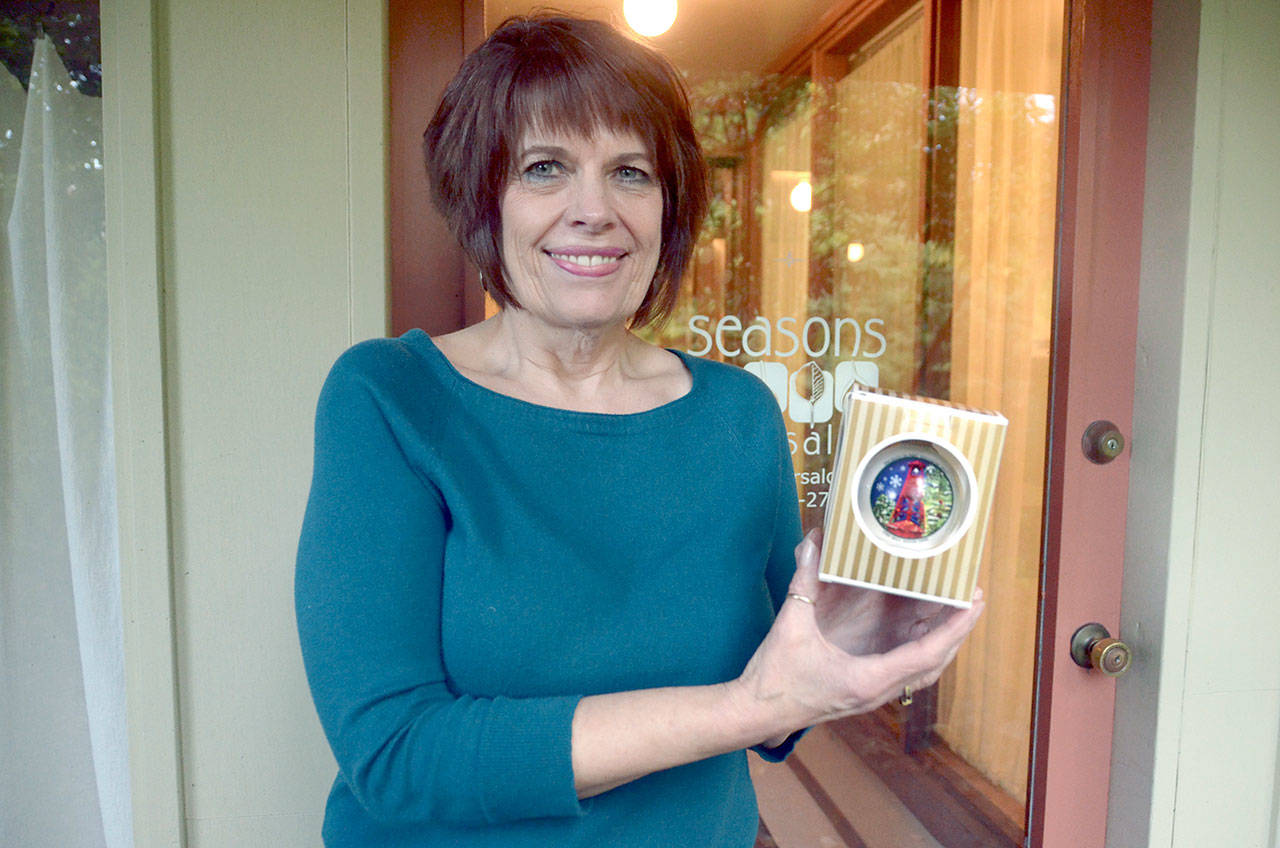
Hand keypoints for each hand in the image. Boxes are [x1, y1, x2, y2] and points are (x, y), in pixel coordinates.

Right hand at [734, 529, 984, 739]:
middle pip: (934, 664)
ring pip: (923, 671)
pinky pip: (906, 672)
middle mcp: (878, 691)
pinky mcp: (864, 692)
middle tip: (971, 597)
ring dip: (943, 643)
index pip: (926, 654)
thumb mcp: (791, 625)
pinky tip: (921, 632)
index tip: (973, 602)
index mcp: (867, 679)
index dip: (954, 628)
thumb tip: (814, 543)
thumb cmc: (775, 676)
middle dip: (957, 631)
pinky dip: (922, 651)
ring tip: (954, 612)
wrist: (757, 713)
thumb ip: (805, 582)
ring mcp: (873, 695)